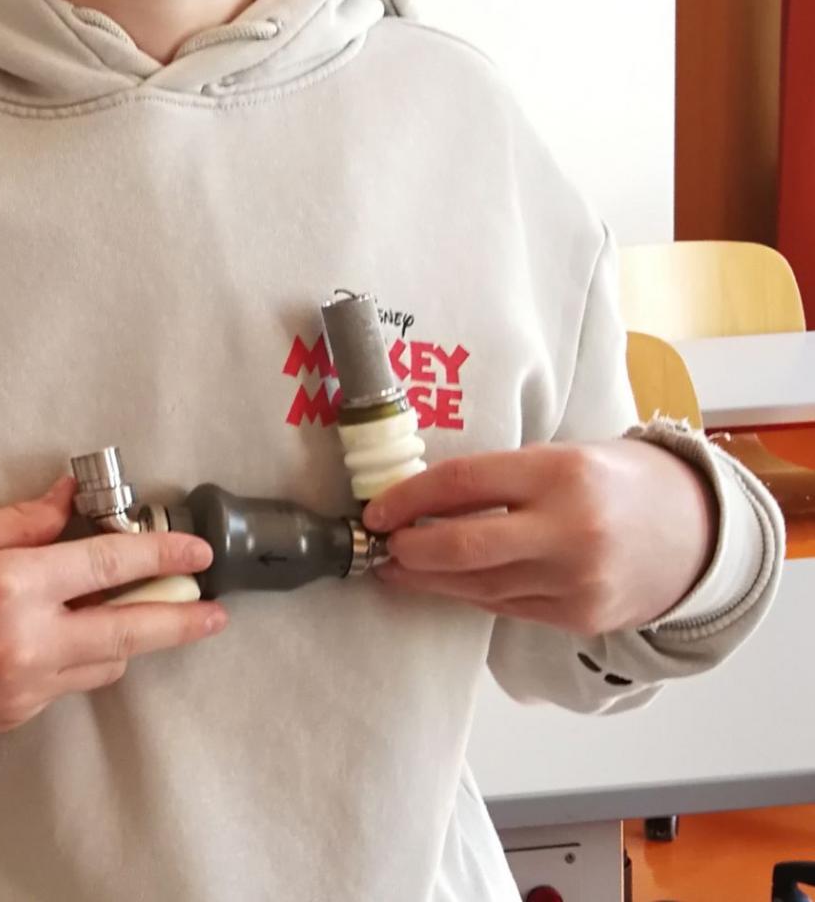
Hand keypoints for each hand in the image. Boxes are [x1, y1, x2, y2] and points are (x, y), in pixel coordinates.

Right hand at [0, 477, 224, 745]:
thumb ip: (21, 521)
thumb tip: (70, 499)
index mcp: (10, 585)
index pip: (109, 563)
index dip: (161, 552)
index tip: (197, 550)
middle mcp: (26, 641)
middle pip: (130, 629)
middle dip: (182, 619)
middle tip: (216, 612)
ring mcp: (21, 687)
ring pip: (104, 664)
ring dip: (130, 637)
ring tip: (144, 612)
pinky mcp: (11, 716)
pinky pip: (66, 685)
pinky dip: (81, 659)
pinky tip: (75, 636)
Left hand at [364, 441, 718, 635]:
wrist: (696, 531)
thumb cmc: (616, 483)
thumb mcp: (561, 457)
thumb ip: (497, 477)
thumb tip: (417, 499)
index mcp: (561, 472)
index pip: (460, 483)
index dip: (406, 498)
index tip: (377, 510)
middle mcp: (569, 529)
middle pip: (460, 547)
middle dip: (407, 549)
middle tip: (380, 545)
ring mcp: (576, 580)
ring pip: (475, 586)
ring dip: (426, 579)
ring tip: (397, 567)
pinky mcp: (579, 616)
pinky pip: (502, 606)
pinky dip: (466, 594)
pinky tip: (442, 583)